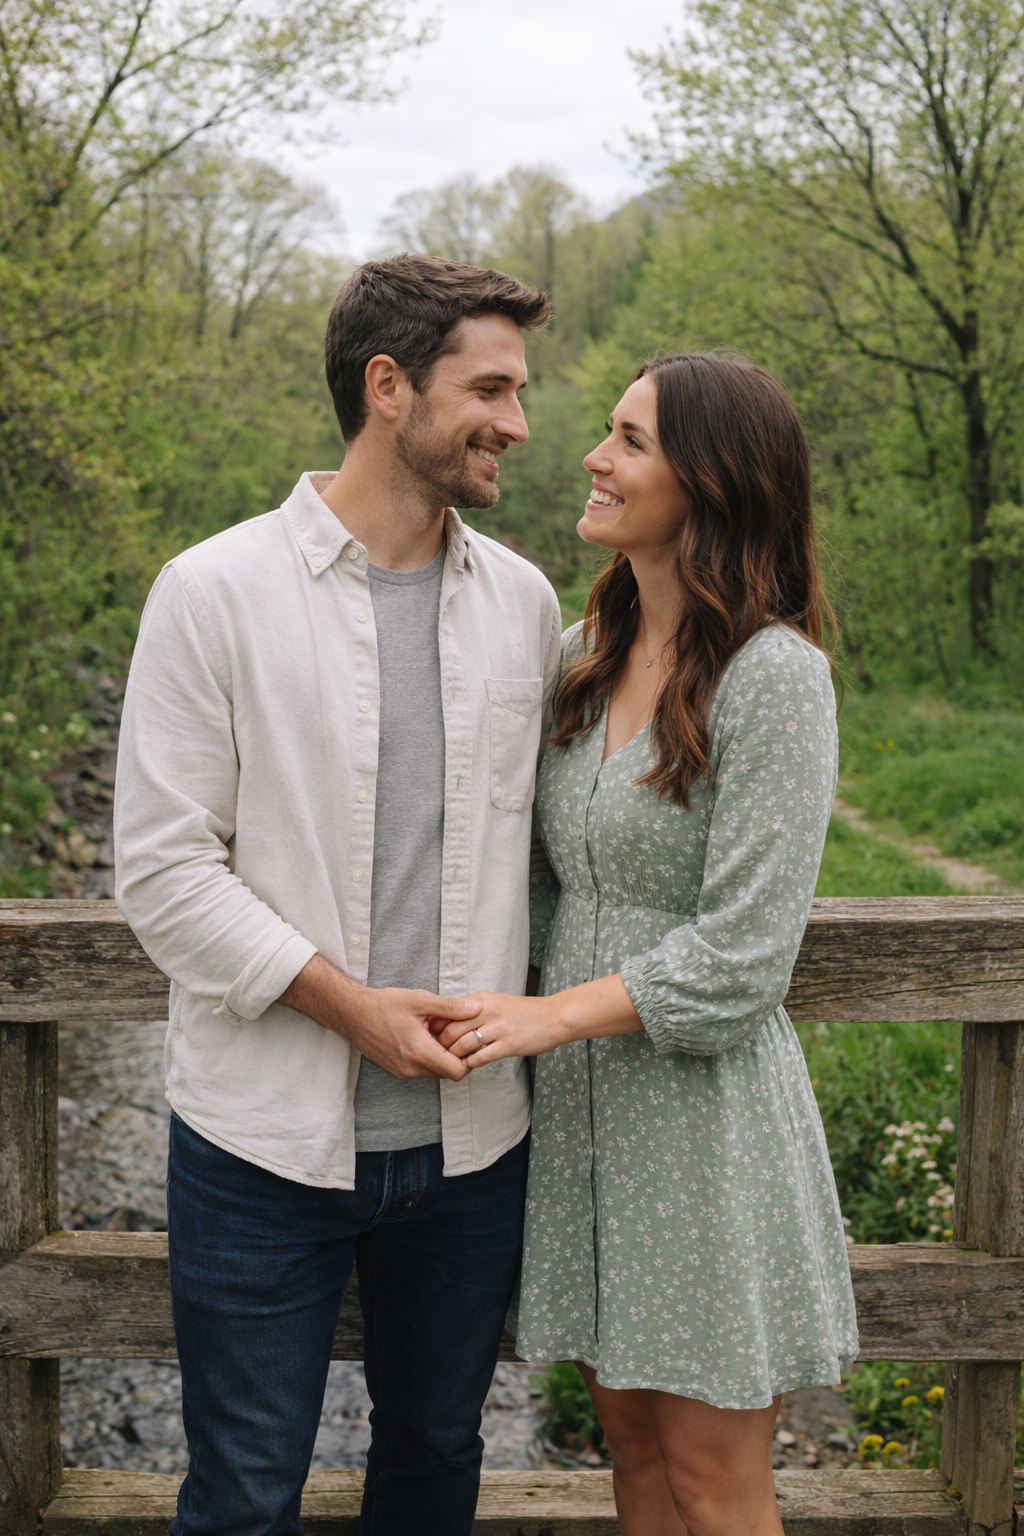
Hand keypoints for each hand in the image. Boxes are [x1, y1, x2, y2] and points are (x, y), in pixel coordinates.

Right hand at [279, 954, 480, 1081]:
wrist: (351, 1013)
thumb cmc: (384, 1005)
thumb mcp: (420, 1000)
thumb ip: (450, 1007)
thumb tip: (475, 1009)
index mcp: (419, 1052)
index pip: (458, 1071)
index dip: (469, 1057)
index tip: (467, 1038)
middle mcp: (411, 1068)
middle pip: (448, 1073)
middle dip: (456, 1055)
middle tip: (454, 1032)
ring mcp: (402, 1072)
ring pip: (435, 1072)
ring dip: (441, 1056)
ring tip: (436, 1032)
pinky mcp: (396, 1070)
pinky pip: (421, 1070)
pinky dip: (428, 1057)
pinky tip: (423, 1036)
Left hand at [431, 991, 568, 1068]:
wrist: (554, 1017)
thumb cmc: (522, 1013)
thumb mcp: (495, 1002)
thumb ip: (473, 1010)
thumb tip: (448, 1021)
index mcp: (481, 999)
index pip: (448, 1013)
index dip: (437, 1028)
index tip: (433, 1037)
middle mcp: (488, 1010)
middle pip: (452, 1030)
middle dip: (442, 1045)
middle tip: (439, 1054)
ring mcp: (499, 1027)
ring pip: (464, 1045)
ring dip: (455, 1057)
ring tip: (454, 1062)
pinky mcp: (509, 1044)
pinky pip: (481, 1057)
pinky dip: (471, 1064)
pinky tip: (470, 1065)